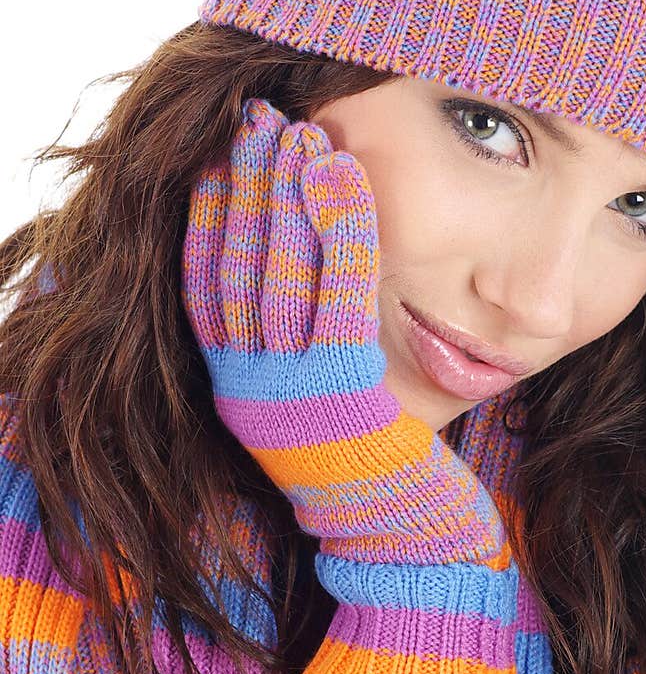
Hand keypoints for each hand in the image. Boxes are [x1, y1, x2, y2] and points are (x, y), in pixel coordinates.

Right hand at [182, 98, 521, 673]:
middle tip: (259, 120)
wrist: (410, 554)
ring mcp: (289, 402)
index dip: (212, 211)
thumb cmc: (380, 473)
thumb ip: (308, 346)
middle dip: (244, 186)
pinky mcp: (340, 406)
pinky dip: (336, 231)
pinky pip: (333, 300)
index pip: (206, 282)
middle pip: (234, 267)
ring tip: (302, 132)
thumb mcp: (329, 403)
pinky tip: (343, 178)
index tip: (224, 152)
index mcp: (238, 390)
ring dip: (287, 195)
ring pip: (277, 275)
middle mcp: (248, 394)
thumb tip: (312, 272)